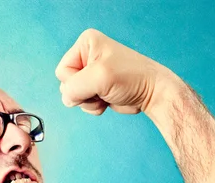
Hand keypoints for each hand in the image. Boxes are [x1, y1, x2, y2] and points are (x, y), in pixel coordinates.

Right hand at [55, 29, 173, 115]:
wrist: (152, 93)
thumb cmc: (131, 78)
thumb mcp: (98, 78)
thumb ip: (73, 88)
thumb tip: (67, 99)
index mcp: (86, 44)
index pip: (62, 70)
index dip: (76, 82)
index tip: (97, 80)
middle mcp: (87, 57)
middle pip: (66, 84)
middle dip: (83, 92)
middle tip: (103, 88)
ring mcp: (91, 74)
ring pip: (74, 95)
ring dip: (89, 101)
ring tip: (107, 93)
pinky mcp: (96, 88)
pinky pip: (83, 102)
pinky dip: (94, 106)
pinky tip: (108, 99)